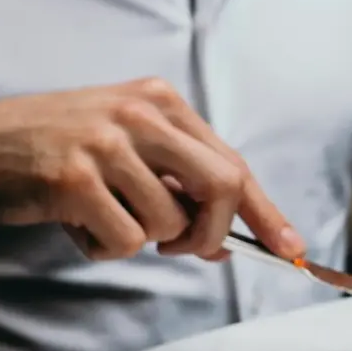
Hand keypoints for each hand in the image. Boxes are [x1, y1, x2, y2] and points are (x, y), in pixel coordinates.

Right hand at [0, 78, 305, 259]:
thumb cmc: (61, 150)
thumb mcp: (128, 148)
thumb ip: (181, 185)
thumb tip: (228, 242)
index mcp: (161, 101)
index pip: (233, 164)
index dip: (265, 213)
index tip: (289, 249)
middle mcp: (140, 114)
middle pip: (223, 187)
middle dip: (215, 233)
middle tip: (186, 248)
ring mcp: (107, 144)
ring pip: (172, 224)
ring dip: (142, 239)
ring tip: (103, 216)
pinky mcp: (75, 180)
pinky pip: (127, 242)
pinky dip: (105, 248)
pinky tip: (77, 224)